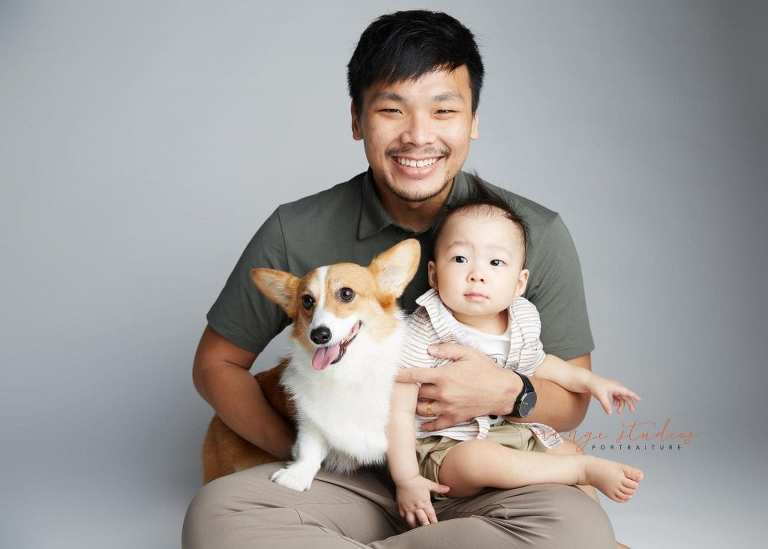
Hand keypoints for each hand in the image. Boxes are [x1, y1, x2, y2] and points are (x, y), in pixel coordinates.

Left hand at [395, 342, 521, 430]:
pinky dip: (426, 424)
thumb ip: (446, 349)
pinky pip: (435, 424)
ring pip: (422, 409)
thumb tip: (428, 349)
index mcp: (444, 376)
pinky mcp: (454, 418)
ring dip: (416, 405)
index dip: (400, 375)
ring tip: (413, 401)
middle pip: (416, 393)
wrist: (504, 391)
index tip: (390, 374)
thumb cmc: (486, 370)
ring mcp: (448, 408)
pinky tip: (422, 422)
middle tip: (404, 388)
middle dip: (410, 390)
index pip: (415, 375)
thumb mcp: (468, 353)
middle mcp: (443, 393)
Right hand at [395, 474, 449, 527]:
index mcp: (425, 502)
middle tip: (428, 532)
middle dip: (426, 527)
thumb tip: (448, 488)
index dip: (434, 522)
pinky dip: (405, 519)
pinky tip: (407, 520)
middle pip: (422, 521)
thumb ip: (439, 488)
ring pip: (411, 521)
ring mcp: (408, 507)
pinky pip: (403, 516)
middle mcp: (416, 507)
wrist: (405, 477)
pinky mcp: (401, 506)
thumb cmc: (417, 480)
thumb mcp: (429, 484)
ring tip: (417, 529)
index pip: (431, 515)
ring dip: (415, 525)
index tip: (436, 527)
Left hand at [588, 375, 640, 414]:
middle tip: (632, 411)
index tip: (640, 399)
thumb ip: (606, 405)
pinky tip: (614, 406)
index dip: (634, 396)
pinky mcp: (609, 390)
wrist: (588, 381)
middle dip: (629, 403)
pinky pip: (616, 397)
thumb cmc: (595, 386)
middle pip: (625, 396)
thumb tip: (610, 413)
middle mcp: (616, 387)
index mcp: (616, 387)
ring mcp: (613, 388)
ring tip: (618, 411)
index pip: (627, 392)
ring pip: (620, 397)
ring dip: (621, 404)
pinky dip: (616, 402)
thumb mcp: (601, 396)